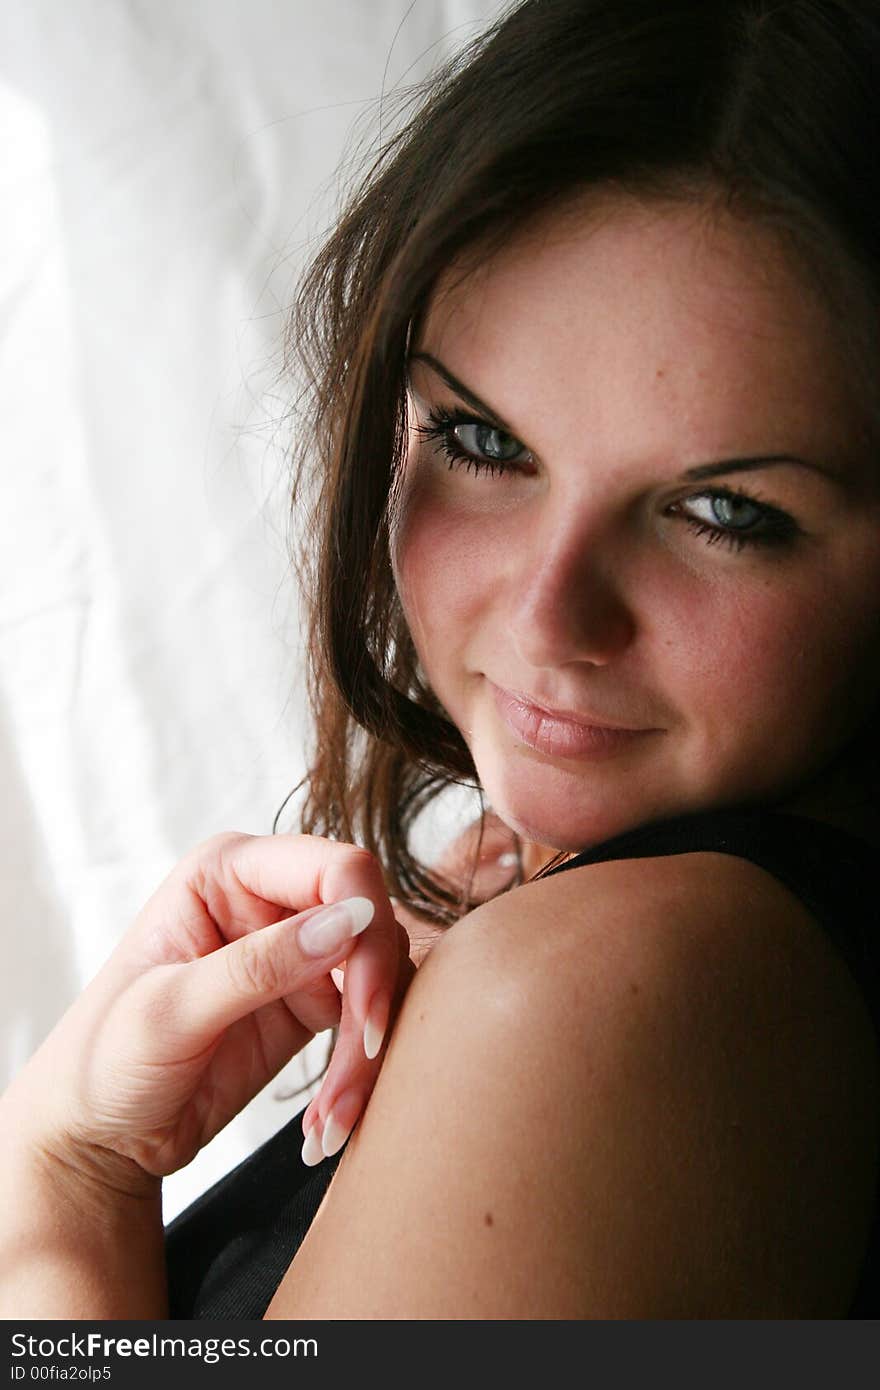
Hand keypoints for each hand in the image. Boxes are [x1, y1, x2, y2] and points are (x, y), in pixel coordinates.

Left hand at [2, 832, 412, 1195]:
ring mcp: (295, 949)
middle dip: (374, 999)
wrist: (99, 1135)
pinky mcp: (311, 1000)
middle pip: (369, 920)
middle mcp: (269, 898)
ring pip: (378, 975)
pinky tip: (325, 1122)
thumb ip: (257, 966)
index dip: (365, 925)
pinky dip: (360, 1071)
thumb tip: (349, 923)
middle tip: (362, 1065)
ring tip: (330, 1120)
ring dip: (369, 1048)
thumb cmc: (105, 1060)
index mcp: (226, 872)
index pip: (335, 869)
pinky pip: (369, 1019)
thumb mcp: (170, 1013)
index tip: (365, 1006)